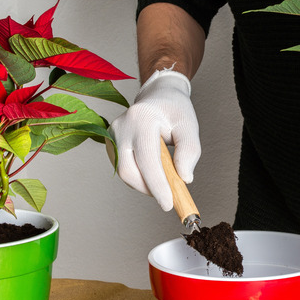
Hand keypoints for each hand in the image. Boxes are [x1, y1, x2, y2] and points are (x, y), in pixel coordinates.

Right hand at [109, 69, 200, 210]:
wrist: (158, 95)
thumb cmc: (175, 111)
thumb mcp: (189, 126)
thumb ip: (189, 151)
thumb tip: (185, 178)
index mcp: (142, 118)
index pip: (147, 160)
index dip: (157, 185)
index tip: (168, 204)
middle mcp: (121, 126)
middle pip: (128, 171)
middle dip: (148, 189)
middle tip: (168, 196)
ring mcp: (112, 134)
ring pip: (124, 173)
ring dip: (144, 184)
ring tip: (162, 179)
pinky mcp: (110, 143)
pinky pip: (122, 168)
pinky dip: (138, 177)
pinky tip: (151, 171)